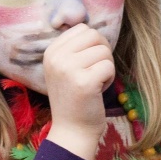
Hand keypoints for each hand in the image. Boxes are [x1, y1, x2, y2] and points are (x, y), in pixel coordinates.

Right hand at [43, 24, 114, 159]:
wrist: (72, 130)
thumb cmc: (75, 98)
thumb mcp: (65, 68)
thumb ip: (75, 48)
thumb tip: (93, 29)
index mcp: (51, 51)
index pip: (83, 28)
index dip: (93, 45)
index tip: (85, 65)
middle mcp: (56, 57)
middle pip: (95, 35)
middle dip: (102, 53)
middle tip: (94, 73)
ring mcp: (68, 69)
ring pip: (104, 51)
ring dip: (105, 68)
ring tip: (93, 84)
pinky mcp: (83, 82)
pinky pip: (109, 66)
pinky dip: (109, 79)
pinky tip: (97, 91)